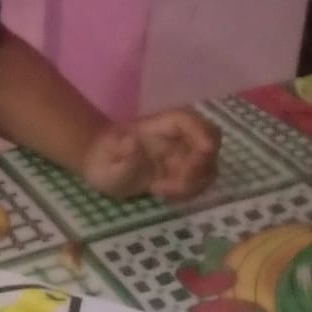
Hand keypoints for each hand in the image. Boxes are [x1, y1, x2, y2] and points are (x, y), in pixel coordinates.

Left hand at [83, 109, 219, 201]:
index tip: (206, 150)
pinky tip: (161, 192)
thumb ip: (122, 155)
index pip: (187, 119)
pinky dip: (188, 191)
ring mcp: (182, 154)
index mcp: (159, 125)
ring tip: (160, 190)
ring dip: (194, 182)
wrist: (101, 167)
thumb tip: (132, 142)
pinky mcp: (183, 171)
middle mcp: (176, 137)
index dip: (201, 131)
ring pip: (208, 163)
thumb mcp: (104, 160)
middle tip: (179, 182)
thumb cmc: (102, 159)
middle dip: (203, 162)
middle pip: (209, 138)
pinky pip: (199, 180)